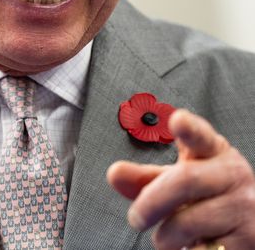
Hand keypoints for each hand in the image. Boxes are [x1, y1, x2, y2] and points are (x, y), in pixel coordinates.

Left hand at [107, 109, 254, 249]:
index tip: (177, 120)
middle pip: (185, 180)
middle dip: (151, 201)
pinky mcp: (247, 240)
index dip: (190, 128)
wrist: (248, 225)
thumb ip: (146, 178)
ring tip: (167, 237)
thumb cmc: (207, 196)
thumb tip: (115, 174)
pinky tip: (191, 247)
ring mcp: (243, 208)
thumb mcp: (180, 180)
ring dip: (165, 237)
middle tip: (136, 217)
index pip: (201, 136)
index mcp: (214, 151)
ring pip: (188, 222)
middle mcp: (232, 174)